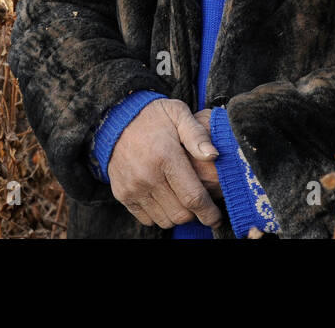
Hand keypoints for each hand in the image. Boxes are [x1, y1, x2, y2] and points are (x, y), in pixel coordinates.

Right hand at [107, 98, 221, 228]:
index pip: (193, 197)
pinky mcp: (122, 194)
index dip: (209, 213)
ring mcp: (133, 187)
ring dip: (178, 215)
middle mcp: (147, 175)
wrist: (116, 119)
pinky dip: (159, 214)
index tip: (217, 217)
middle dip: (196, 214)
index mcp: (165, 156)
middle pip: (180, 214)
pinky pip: (147, 219)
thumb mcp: (178, 114)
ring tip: (182, 199)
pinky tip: (165, 199)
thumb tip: (214, 155)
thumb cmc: (154, 116)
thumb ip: (197, 134)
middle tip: (200, 203)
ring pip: (165, 220)